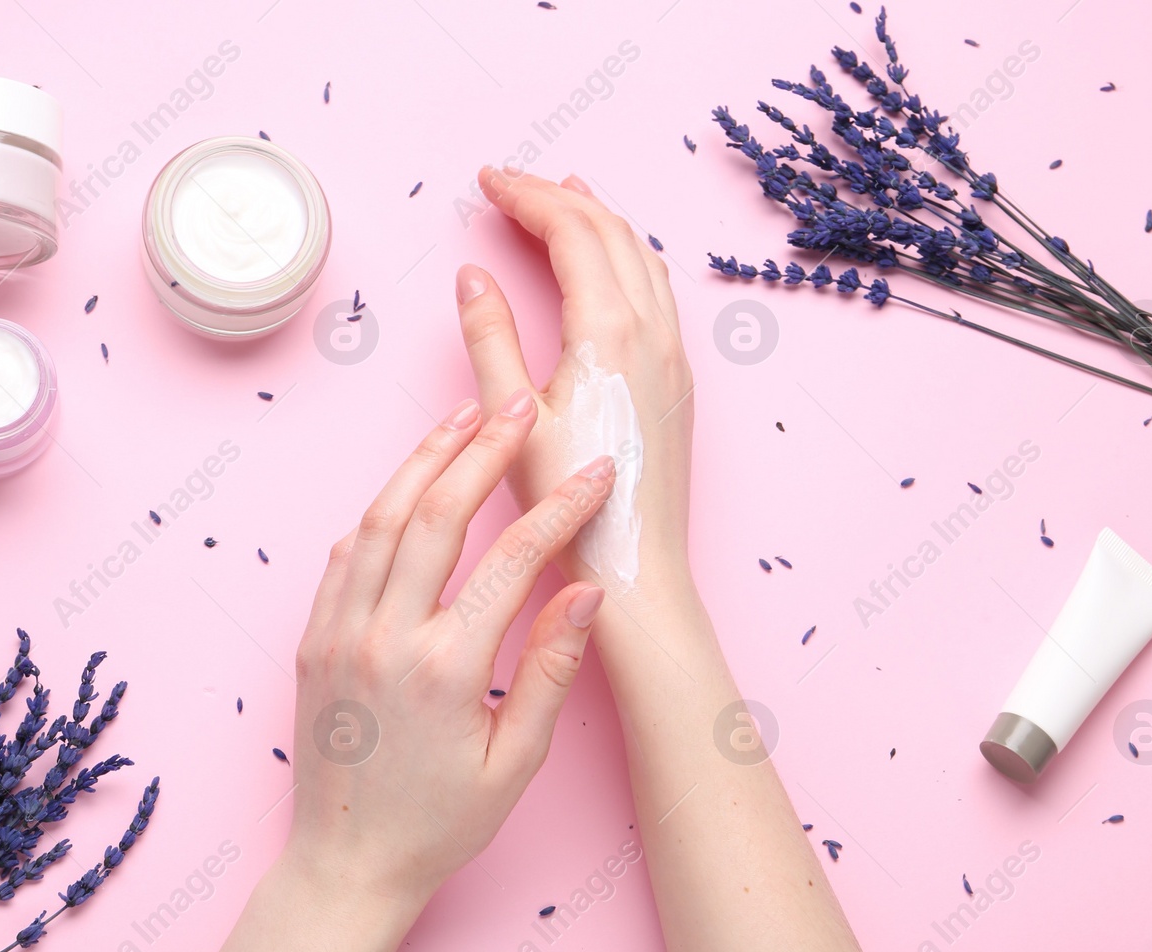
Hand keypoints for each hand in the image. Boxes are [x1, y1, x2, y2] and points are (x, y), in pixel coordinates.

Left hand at [285, 393, 613, 910]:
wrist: (346, 867)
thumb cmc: (438, 825)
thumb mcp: (515, 762)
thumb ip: (551, 669)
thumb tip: (587, 592)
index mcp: (446, 669)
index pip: (513, 559)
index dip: (561, 508)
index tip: (595, 475)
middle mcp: (385, 638)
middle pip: (437, 512)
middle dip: (484, 449)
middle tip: (520, 404)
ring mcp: (339, 633)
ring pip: (381, 519)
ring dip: (423, 460)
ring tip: (464, 417)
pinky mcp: (312, 640)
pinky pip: (345, 554)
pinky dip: (379, 510)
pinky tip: (408, 485)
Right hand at [454, 167, 695, 598]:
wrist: (635, 570)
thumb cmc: (568, 510)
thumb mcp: (512, 420)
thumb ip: (491, 338)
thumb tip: (473, 276)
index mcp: (609, 332)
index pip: (571, 231)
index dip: (527, 196)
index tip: (487, 180)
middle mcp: (653, 332)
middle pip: (610, 231)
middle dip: (559, 196)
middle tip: (512, 183)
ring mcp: (673, 355)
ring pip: (641, 257)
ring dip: (600, 219)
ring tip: (565, 196)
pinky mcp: (678, 380)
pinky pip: (657, 290)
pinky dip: (626, 256)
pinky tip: (608, 265)